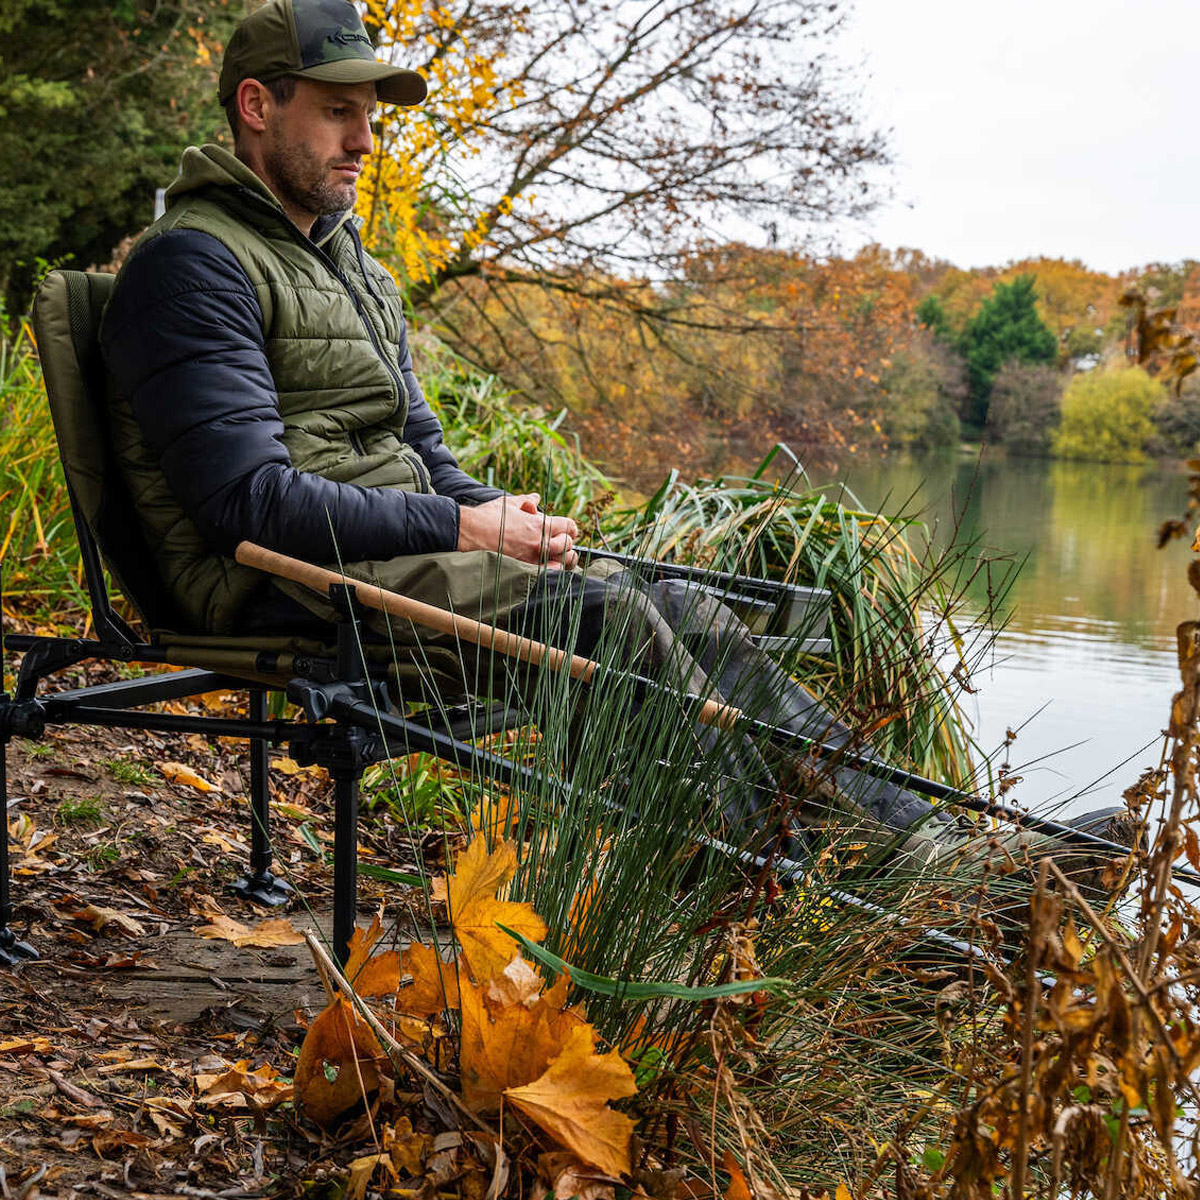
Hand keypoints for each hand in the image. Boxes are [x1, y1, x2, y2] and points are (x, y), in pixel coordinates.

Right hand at [457, 493, 579, 569]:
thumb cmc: (488, 516)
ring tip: (558, 555)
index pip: (568, 526)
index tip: (567, 529)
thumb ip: (526, 501)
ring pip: (562, 561)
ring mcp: (532, 558)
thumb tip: (535, 498)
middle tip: (560, 540)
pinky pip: (548, 574)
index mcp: (538, 525)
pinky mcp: (523, 569)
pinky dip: (552, 570)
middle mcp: (539, 543)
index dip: (570, 527)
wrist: (469, 533)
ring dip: (562, 557)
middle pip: (567, 544)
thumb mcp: (509, 503)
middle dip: (566, 541)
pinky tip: (548, 566)